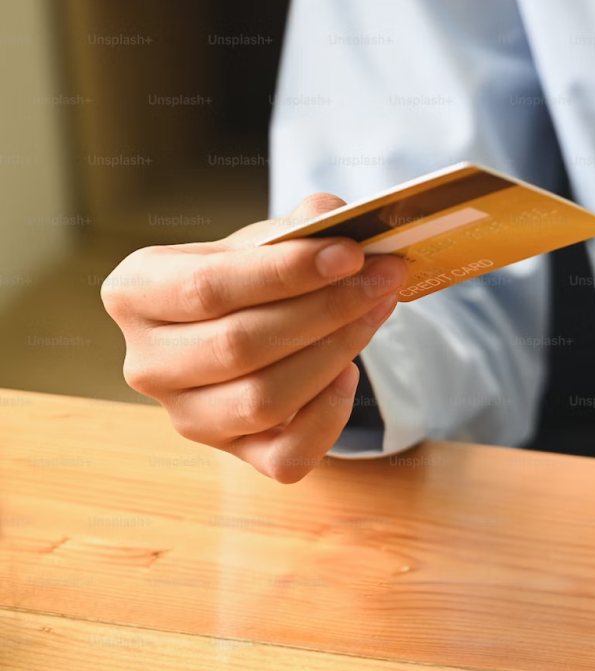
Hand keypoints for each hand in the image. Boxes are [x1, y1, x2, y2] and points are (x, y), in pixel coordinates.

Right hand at [103, 194, 407, 482]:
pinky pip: (286, 455)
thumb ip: (296, 225)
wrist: (248, 324)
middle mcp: (148, 363)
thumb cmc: (250, 278)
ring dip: (336, 353)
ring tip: (377, 310)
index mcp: (135, 293)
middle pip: (240, 345)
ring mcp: (187, 417)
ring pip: (264, 399)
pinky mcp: (233, 455)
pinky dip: (329, 416)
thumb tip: (331, 215)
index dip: (285, 272)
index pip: (208, 287)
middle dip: (325, 309)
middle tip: (383, 279)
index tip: (351, 253)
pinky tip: (350, 373)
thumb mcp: (262, 239)